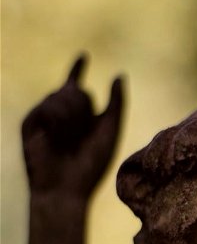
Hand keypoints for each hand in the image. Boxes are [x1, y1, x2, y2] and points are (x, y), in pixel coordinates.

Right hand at [22, 55, 123, 199]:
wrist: (66, 188)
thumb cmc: (91, 166)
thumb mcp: (110, 132)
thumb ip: (116, 104)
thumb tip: (119, 75)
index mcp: (80, 118)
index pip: (78, 87)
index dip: (78, 70)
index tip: (84, 55)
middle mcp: (61, 115)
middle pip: (77, 91)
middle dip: (85, 108)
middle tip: (81, 135)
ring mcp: (44, 117)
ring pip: (62, 95)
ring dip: (73, 117)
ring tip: (69, 141)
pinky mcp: (30, 122)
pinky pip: (48, 106)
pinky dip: (58, 121)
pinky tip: (55, 139)